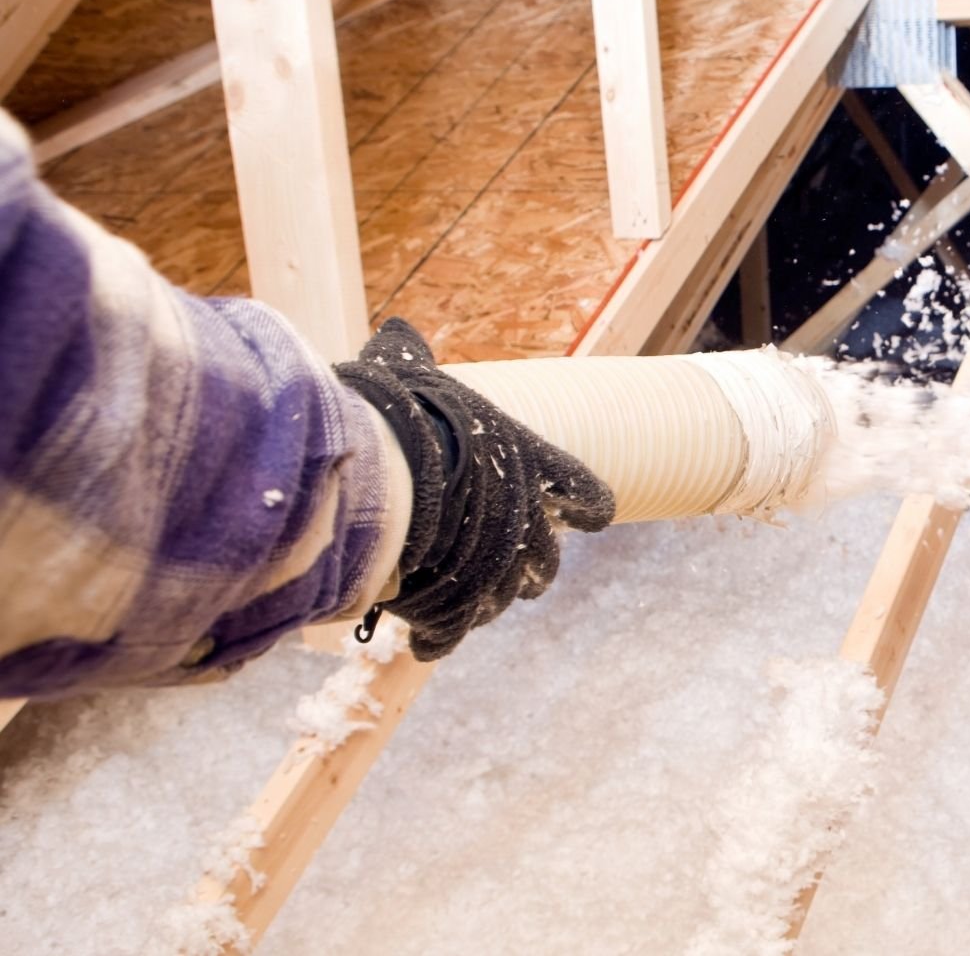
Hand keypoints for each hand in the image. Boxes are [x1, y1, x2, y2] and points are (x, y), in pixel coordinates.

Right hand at [334, 320, 614, 658]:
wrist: (384, 472)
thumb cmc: (398, 414)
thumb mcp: (402, 375)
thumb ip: (406, 361)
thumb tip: (396, 334)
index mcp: (531, 463)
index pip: (586, 493)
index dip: (584, 505)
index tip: (585, 513)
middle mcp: (526, 519)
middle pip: (544, 559)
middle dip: (529, 566)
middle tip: (508, 568)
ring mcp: (499, 568)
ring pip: (505, 597)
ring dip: (486, 599)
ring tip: (458, 599)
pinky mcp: (460, 606)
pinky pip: (456, 629)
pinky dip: (441, 633)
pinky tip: (425, 636)